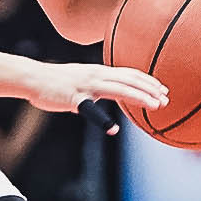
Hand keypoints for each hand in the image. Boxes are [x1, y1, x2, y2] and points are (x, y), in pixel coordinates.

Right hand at [28, 62, 164, 116]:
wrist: (33, 78)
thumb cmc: (57, 82)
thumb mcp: (83, 80)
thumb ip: (98, 87)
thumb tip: (108, 97)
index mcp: (99, 71)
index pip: (129, 73)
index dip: (147, 80)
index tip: (163, 89)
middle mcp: (96, 74)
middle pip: (129, 79)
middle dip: (150, 89)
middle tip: (166, 99)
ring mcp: (86, 85)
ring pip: (118, 89)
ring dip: (139, 96)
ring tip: (154, 105)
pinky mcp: (74, 97)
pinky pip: (91, 109)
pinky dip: (103, 120)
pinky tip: (113, 130)